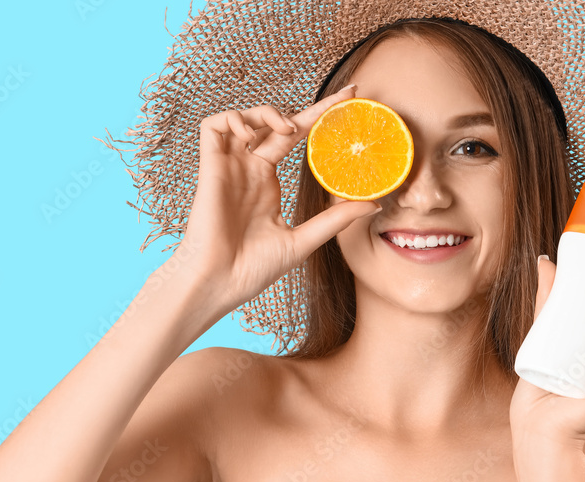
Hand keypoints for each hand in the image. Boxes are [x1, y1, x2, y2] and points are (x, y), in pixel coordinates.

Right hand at [167, 83, 381, 312]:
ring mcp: (229, 166)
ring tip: (289, 129)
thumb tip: (374, 205)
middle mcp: (249, 169)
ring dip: (268, 112)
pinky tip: (252, 136)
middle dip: (312, 106)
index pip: (296, 138)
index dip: (319, 117)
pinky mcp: (210, 167)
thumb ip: (335, 219)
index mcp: (267, 183)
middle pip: (277, 123)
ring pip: (244, 117)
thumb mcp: (304, 240)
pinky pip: (214, 126)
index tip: (349, 103)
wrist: (220, 283)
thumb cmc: (253, 269)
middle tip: (346, 96)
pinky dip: (235, 119)